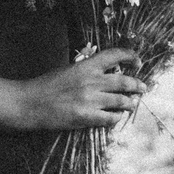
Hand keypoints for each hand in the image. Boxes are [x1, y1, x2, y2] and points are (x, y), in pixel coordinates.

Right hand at [18, 47, 143, 130]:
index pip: (114, 55)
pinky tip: (116, 117)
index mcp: (86, 66)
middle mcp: (91, 81)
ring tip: (132, 103)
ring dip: (130, 103)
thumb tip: (107, 74)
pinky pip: (111, 118)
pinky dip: (116, 117)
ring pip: (121, 101)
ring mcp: (90, 100)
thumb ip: (88, 71)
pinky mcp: (86, 117)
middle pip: (124, 81)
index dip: (130, 56)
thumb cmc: (47, 86)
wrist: (30, 103)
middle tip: (143, 87)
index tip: (138, 60)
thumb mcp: (68, 70)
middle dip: (137, 85)